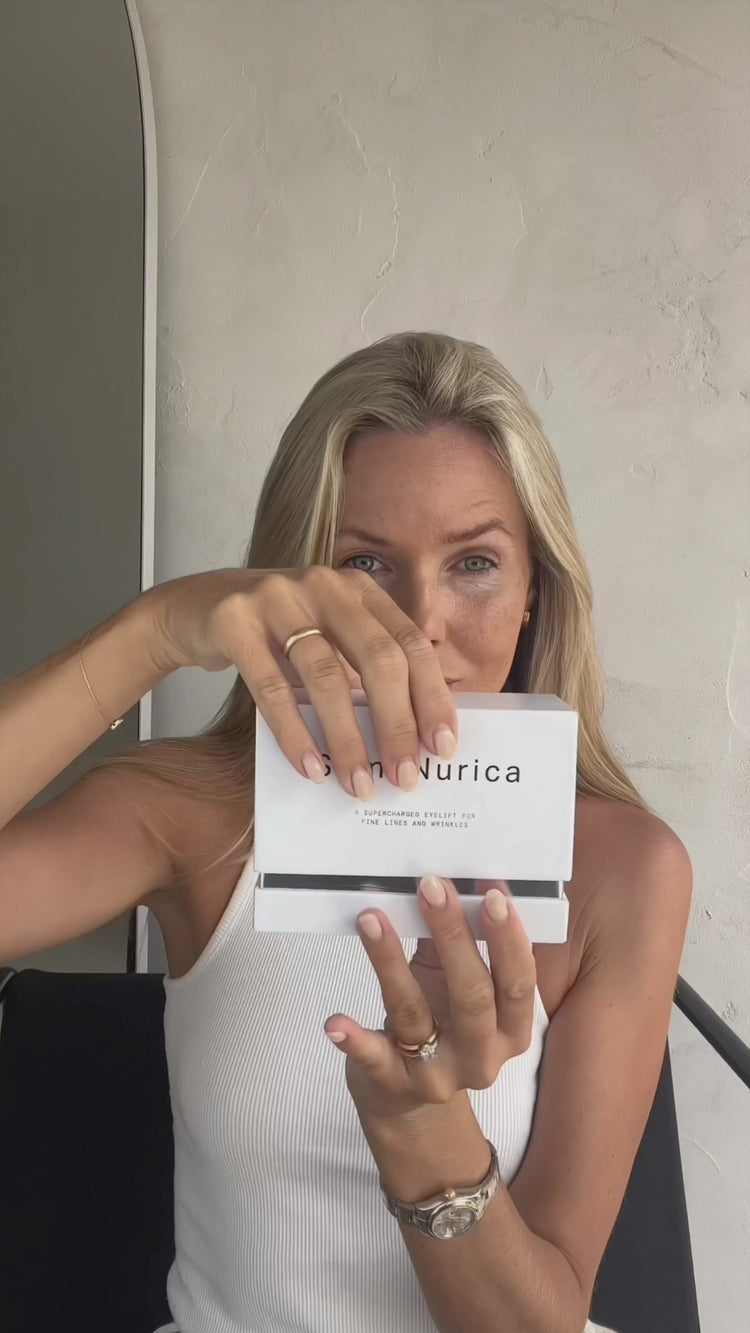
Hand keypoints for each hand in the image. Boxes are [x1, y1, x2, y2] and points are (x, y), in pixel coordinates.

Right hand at [146, 566, 457, 795]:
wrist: (190, 610)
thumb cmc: (270, 634)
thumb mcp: (324, 637)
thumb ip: (361, 668)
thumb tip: (411, 735)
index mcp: (357, 589)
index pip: (410, 643)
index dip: (431, 696)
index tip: (442, 747)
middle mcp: (322, 586)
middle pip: (378, 658)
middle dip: (397, 724)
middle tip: (405, 777)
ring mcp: (275, 598)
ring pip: (326, 676)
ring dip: (347, 739)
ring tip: (359, 784)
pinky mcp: (233, 621)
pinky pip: (271, 687)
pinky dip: (295, 733)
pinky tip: (311, 767)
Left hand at [324, 877, 536, 1123]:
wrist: (406, 1100)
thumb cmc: (440, 1027)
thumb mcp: (454, 987)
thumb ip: (453, 945)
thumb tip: (444, 887)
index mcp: (510, 1031)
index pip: (517, 983)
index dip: (508, 938)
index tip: (492, 893)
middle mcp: (480, 1058)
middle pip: (473, 997)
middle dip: (455, 937)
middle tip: (433, 888)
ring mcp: (435, 1074)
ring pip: (413, 1013)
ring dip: (390, 962)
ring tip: (371, 919)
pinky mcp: (390, 1081)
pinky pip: (372, 1058)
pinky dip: (353, 1040)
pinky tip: (335, 1021)